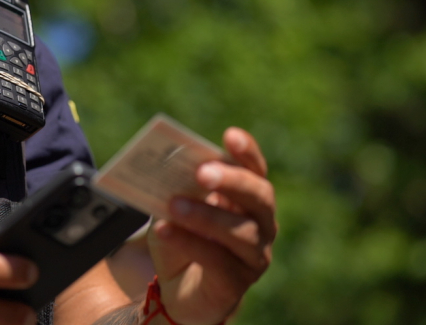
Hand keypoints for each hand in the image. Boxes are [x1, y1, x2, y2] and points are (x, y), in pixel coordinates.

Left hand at [147, 127, 276, 324]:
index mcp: (248, 196)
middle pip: (259, 196)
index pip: (255, 169)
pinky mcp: (238, 282)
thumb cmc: (181, 239)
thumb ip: (175, 187)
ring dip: (205, 215)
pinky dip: (189, 242)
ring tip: (174, 204)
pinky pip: (218, 260)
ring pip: (240, 231)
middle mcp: (261, 223)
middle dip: (232, 181)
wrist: (178, 291)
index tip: (230, 135)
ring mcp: (255, 254)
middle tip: (202, 171)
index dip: (247, 152)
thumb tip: (163, 167)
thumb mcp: (173, 207)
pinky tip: (165, 230)